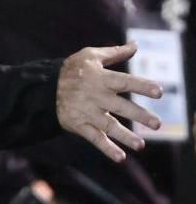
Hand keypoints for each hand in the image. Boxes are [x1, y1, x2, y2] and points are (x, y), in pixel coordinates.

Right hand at [56, 41, 161, 161]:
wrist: (43, 86)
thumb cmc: (72, 69)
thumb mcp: (90, 56)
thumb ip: (114, 53)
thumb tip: (135, 45)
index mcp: (99, 78)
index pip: (124, 81)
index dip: (141, 86)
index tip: (159, 92)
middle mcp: (95, 96)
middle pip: (120, 106)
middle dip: (138, 115)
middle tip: (156, 124)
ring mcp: (87, 111)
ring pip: (108, 125)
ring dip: (125, 136)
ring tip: (141, 145)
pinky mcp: (79, 124)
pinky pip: (94, 138)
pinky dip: (106, 148)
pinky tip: (120, 158)